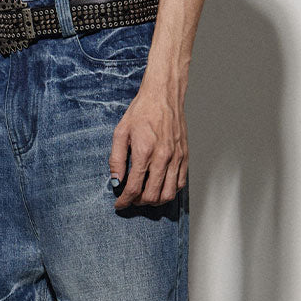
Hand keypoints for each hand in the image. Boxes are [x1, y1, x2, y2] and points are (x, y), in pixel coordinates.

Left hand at [109, 84, 187, 210]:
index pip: (133, 188)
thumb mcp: (121, 133)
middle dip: (138, 203)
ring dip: (155, 201)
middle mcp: (162, 158)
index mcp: (144, 152)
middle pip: (152, 196)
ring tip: (145, 196)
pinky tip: (160, 187)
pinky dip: (169, 191)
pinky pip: (180, 183)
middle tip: (131, 199)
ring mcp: (176, 158)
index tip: (119, 204)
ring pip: (168, 194)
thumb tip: (116, 181)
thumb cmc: (142, 111)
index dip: (124, 201)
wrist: (163, 95)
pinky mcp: (184, 156)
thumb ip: (116, 159)